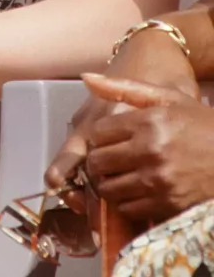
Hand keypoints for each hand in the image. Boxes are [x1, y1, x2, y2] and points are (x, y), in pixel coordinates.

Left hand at [45, 30, 196, 213]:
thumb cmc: (200, 124)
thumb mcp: (167, 98)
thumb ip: (124, 88)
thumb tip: (87, 78)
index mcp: (149, 122)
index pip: (98, 134)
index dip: (98, 138)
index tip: (107, 140)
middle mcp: (151, 152)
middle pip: (98, 163)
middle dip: (98, 162)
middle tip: (109, 160)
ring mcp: (159, 182)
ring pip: (109, 189)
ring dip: (109, 184)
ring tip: (120, 176)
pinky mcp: (168, 206)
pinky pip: (128, 209)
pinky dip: (126, 202)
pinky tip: (137, 191)